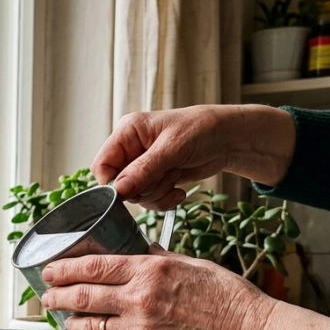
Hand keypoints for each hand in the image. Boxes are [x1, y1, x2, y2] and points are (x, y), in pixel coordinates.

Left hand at [38, 249, 271, 329]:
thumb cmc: (227, 299)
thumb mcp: (190, 264)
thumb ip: (158, 259)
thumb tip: (140, 251)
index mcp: (149, 270)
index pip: (92, 266)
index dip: (63, 269)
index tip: (50, 271)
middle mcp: (139, 299)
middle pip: (82, 296)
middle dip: (57, 296)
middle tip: (47, 296)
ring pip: (88, 327)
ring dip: (71, 323)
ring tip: (65, 319)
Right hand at [91, 104, 295, 209]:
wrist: (227, 139)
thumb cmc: (201, 130)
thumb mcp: (172, 148)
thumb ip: (143, 169)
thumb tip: (118, 189)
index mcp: (127, 132)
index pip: (102, 164)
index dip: (113, 182)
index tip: (131, 189)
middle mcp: (131, 149)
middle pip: (119, 184)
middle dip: (143, 188)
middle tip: (166, 176)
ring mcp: (142, 166)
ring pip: (135, 195)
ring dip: (157, 194)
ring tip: (176, 179)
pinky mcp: (155, 179)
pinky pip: (149, 200)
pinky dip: (164, 200)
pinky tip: (179, 190)